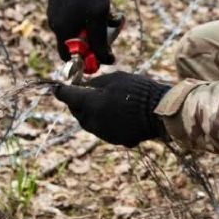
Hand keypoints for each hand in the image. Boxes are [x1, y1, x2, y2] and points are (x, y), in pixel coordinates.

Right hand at [47, 0, 113, 63]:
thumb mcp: (98, 17)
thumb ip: (100, 41)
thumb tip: (106, 61)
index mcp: (62, 30)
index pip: (71, 58)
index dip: (88, 59)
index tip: (106, 52)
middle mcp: (56, 24)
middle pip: (78, 43)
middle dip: (98, 39)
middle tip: (114, 28)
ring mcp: (57, 13)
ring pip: (81, 29)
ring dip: (99, 26)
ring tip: (113, 15)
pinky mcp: (61, 3)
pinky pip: (78, 17)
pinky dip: (92, 15)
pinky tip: (104, 4)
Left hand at [54, 72, 170, 147]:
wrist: (159, 112)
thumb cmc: (138, 90)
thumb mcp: (115, 78)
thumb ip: (94, 82)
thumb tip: (82, 85)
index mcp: (89, 103)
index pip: (65, 96)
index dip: (61, 89)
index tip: (59, 86)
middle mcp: (92, 121)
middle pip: (76, 111)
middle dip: (76, 101)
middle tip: (83, 91)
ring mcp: (103, 133)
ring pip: (87, 122)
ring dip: (88, 112)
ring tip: (100, 102)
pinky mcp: (114, 139)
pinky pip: (101, 129)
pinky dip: (102, 121)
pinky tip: (114, 113)